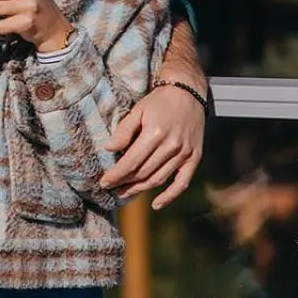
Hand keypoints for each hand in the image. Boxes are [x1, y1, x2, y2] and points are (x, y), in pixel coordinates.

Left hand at [99, 86, 205, 208]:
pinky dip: (170, 196)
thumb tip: (108, 149)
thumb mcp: (138, 110)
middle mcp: (171, 146)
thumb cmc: (159, 101)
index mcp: (155, 133)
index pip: (131, 162)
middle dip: (124, 183)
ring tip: (124, 193)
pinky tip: (156, 204)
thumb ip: (123, 131)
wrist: (188, 93)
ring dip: (140, 190)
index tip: (104, 182)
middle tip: (110, 188)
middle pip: (144, 173)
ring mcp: (185, 153)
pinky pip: (182, 182)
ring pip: (159, 179)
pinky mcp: (194, 158)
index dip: (116, 175)